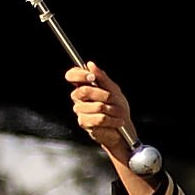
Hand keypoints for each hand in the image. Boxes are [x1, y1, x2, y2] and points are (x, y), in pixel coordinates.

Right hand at [63, 62, 145, 185]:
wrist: (123, 129)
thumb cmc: (118, 109)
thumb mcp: (114, 90)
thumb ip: (102, 78)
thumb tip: (90, 65)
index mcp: (84, 86)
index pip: (72, 75)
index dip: (79, 74)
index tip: (92, 77)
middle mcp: (79, 98)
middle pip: (84, 90)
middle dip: (104, 95)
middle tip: (113, 99)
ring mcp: (80, 110)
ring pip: (95, 106)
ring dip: (112, 109)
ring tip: (118, 113)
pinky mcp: (84, 123)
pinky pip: (99, 118)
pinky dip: (112, 120)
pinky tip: (117, 122)